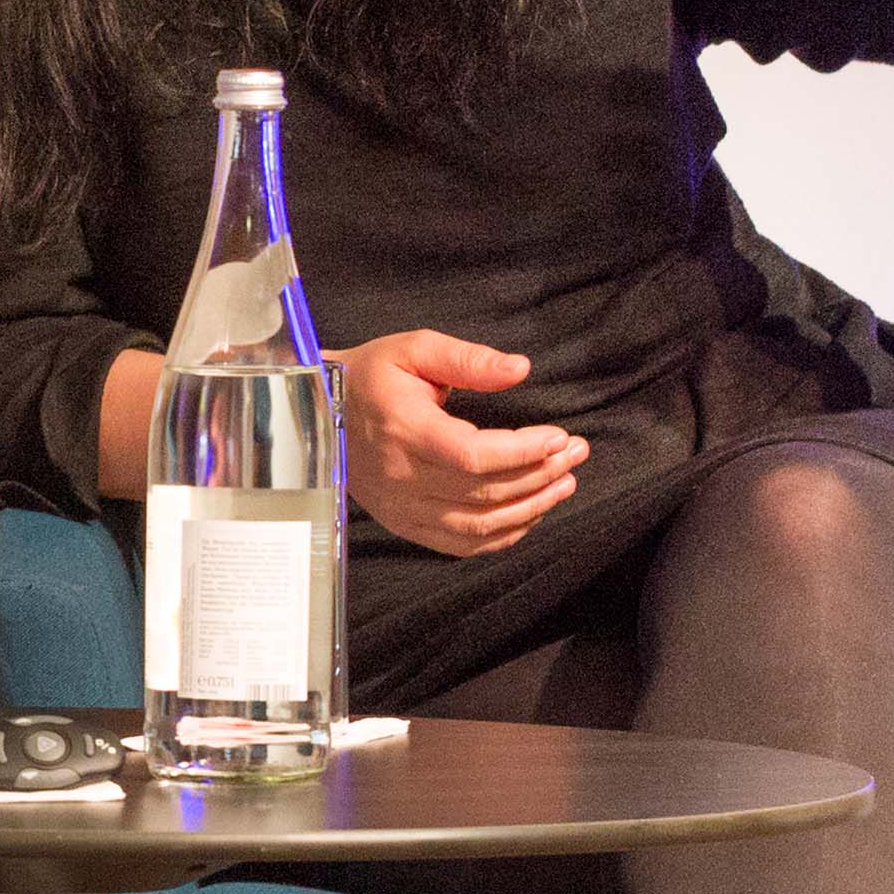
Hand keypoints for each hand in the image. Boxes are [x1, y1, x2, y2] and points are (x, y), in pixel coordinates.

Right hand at [337, 329, 583, 557]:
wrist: (318, 415)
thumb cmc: (370, 377)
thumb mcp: (414, 349)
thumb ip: (468, 359)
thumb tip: (520, 368)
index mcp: (404, 429)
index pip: (474, 455)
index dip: (524, 452)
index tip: (560, 436)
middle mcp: (402, 476)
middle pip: (484, 491)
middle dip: (541, 474)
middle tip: (576, 453)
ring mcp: (401, 507)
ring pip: (478, 525)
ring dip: (530, 508)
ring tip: (565, 484)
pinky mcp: (403, 523)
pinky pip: (460, 544)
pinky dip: (502, 536)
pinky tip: (530, 514)